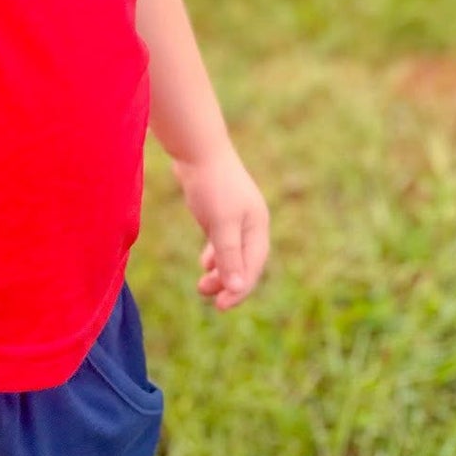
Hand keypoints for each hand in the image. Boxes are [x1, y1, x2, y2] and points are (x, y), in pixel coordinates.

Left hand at [172, 141, 269, 311]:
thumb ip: (229, 256)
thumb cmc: (212, 185)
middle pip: (244, 263)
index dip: (239, 290)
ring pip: (232, 253)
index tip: (221, 306)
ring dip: (219, 271)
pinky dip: (214, 254)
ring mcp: (236, 216)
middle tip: (205, 295)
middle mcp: (251, 223)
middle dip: (227, 282)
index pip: (253, 267)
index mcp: (258, 226)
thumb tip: (237, 288)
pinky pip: (222, 241)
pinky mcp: (220, 210)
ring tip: (202, 286)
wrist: (198, 149)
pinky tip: (204, 262)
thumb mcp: (221, 224)